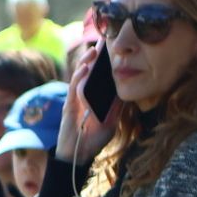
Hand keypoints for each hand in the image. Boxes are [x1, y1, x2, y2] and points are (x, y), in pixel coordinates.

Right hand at [58, 41, 118, 165]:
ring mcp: (76, 100)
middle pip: (89, 73)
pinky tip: (84, 69)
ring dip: (86, 63)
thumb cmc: (94, 139)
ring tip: (94, 51)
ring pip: (80, 77)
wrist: (79, 154)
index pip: (100, 77)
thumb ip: (117, 107)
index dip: (105, 63)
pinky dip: (78, 78)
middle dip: (95, 58)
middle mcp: (84, 96)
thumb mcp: (112, 121)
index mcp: (95, 98)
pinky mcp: (69, 106)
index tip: (113, 49)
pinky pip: (73, 89)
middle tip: (104, 42)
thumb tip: (127, 92)